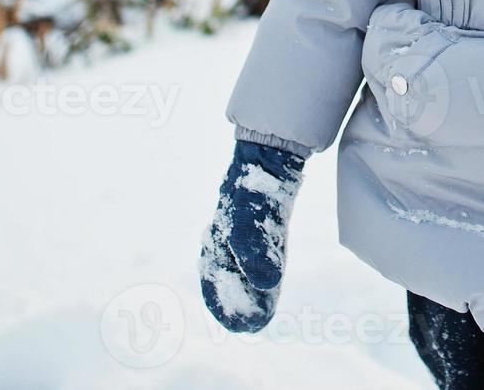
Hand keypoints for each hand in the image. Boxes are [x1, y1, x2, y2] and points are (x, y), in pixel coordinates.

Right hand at [199, 137, 305, 332]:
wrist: (266, 155)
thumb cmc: (253, 189)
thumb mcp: (251, 223)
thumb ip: (258, 254)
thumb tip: (267, 284)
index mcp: (217, 243)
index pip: (216, 283)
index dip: (225, 307)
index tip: (241, 326)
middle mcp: (225, 241)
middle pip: (227, 280)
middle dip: (236, 305)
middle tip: (250, 327)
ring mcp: (240, 234)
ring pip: (239, 271)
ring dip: (247, 293)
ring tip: (258, 315)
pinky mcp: (257, 228)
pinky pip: (252, 257)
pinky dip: (256, 275)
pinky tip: (264, 286)